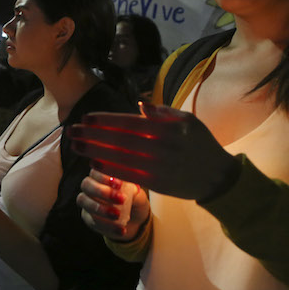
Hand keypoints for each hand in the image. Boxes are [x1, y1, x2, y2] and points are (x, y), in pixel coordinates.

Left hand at [67, 102, 240, 200]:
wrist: (217, 177)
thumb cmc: (200, 143)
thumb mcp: (188, 121)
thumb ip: (162, 112)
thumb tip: (139, 105)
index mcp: (166, 129)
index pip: (128, 123)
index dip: (104, 120)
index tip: (85, 118)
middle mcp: (160, 147)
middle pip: (119, 140)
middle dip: (92, 135)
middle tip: (71, 131)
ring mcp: (157, 167)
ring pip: (120, 158)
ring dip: (94, 151)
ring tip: (76, 146)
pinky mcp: (156, 184)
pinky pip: (128, 175)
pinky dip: (110, 169)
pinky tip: (93, 163)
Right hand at [77, 169, 149, 241]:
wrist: (135, 221)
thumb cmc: (134, 200)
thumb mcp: (137, 193)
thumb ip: (132, 187)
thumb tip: (130, 182)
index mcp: (101, 175)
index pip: (96, 170)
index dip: (104, 176)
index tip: (119, 184)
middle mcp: (91, 186)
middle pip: (86, 184)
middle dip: (102, 191)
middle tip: (122, 200)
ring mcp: (87, 202)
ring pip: (83, 201)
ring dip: (100, 208)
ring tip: (118, 216)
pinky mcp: (88, 218)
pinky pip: (92, 221)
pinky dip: (107, 226)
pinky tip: (121, 230)